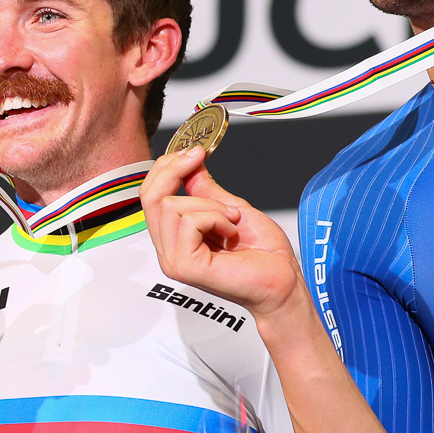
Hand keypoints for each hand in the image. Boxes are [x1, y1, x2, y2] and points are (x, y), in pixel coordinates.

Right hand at [141, 148, 303, 320]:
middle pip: (151, 197)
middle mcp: (169, 249)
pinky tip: (230, 232)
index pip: (151, 196)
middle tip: (199, 160)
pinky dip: (216, 218)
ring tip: (230, 220)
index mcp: (176, 237)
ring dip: (209, 205)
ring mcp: (174, 260)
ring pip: (171, 206)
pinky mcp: (185, 266)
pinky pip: (189, 221)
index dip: (166, 167)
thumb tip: (190, 165)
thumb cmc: (265, 256)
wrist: (282, 281)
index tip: (192, 151)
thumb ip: (205, 190)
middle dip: (176, 171)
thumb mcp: (231, 208)